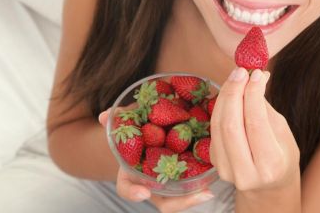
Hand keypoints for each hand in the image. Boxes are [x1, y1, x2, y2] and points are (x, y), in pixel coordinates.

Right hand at [98, 109, 214, 212]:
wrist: (155, 133)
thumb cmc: (142, 133)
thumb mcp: (132, 126)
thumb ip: (120, 122)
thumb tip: (103, 115)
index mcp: (134, 174)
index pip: (127, 188)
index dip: (133, 192)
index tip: (143, 193)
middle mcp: (153, 185)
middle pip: (165, 203)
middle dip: (180, 202)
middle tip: (198, 195)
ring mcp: (171, 184)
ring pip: (181, 198)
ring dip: (194, 197)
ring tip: (208, 191)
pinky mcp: (187, 177)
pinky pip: (195, 184)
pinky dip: (205, 181)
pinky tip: (216, 172)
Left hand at [210, 67, 299, 192]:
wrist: (268, 187)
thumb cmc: (282, 156)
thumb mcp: (283, 133)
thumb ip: (265, 108)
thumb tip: (255, 77)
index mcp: (270, 166)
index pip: (255, 123)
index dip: (253, 94)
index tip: (256, 73)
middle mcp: (246, 172)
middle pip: (231, 124)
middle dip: (234, 92)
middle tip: (241, 71)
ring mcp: (226, 170)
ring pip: (218, 124)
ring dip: (225, 96)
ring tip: (236, 77)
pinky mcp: (215, 162)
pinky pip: (215, 128)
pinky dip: (221, 106)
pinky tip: (230, 93)